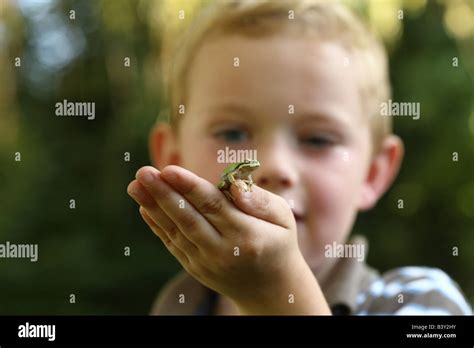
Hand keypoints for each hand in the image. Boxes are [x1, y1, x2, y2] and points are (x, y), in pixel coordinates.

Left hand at [127, 165, 329, 313]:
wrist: (271, 289)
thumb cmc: (278, 243)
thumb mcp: (283, 219)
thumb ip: (260, 200)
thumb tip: (235, 186)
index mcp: (248, 235)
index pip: (214, 206)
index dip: (190, 188)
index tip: (169, 170)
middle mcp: (224, 251)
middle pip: (189, 219)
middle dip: (163, 194)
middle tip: (143, 173)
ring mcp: (207, 262)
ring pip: (176, 231)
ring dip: (154, 207)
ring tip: (135, 186)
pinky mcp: (196, 268)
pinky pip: (174, 245)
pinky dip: (157, 227)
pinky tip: (144, 207)